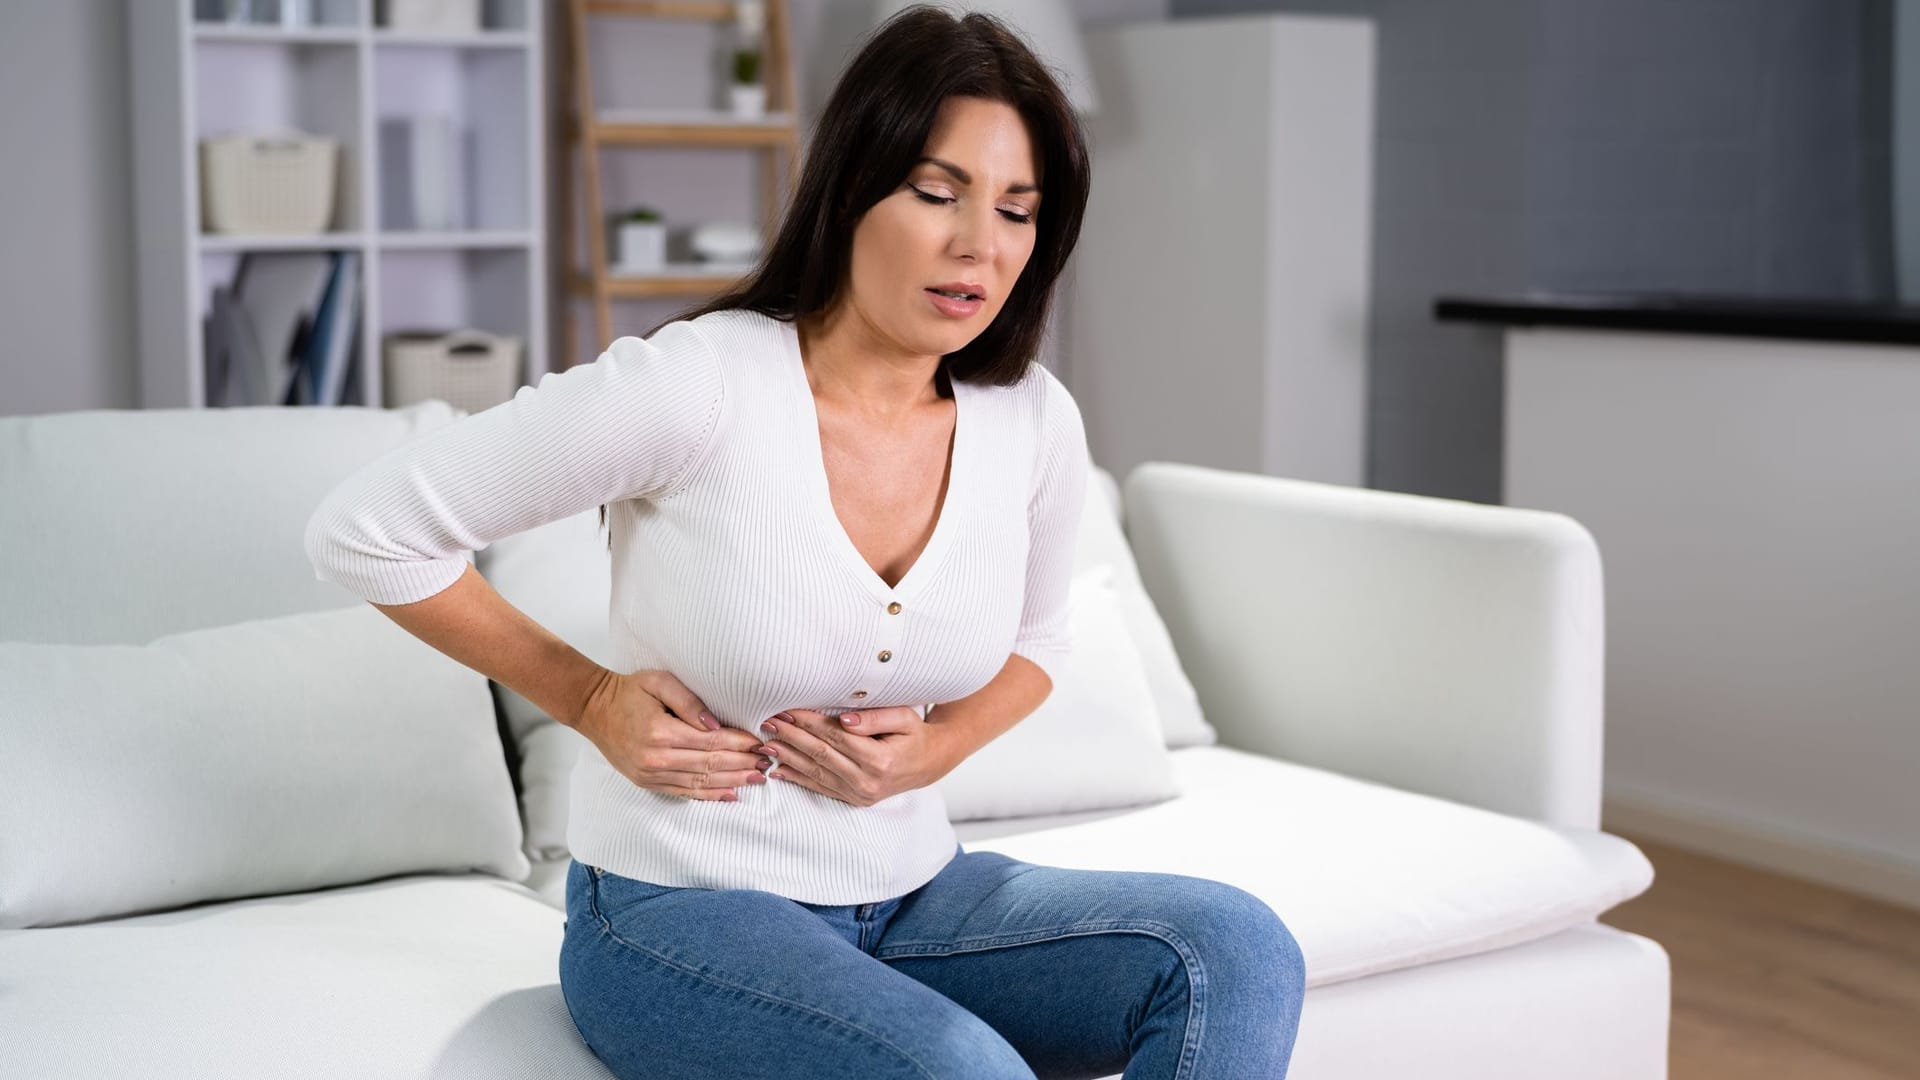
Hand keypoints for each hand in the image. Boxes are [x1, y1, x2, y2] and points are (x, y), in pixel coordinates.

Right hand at [574, 670, 769, 801]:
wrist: (595, 710)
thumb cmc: (629, 691)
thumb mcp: (659, 682)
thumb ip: (690, 702)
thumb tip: (716, 724)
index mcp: (661, 732)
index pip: (711, 742)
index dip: (739, 743)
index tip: (760, 742)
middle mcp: (656, 758)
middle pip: (710, 765)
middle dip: (742, 764)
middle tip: (767, 763)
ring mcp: (651, 774)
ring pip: (700, 783)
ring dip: (732, 782)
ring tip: (756, 779)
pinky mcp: (647, 782)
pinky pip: (684, 792)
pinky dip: (709, 795)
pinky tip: (730, 794)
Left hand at [757, 706, 951, 807]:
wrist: (929, 764)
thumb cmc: (915, 735)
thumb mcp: (904, 718)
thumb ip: (875, 717)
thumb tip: (845, 719)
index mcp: (879, 759)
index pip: (835, 736)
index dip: (808, 722)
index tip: (787, 709)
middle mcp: (867, 781)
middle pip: (820, 754)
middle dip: (791, 736)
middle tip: (768, 722)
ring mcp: (860, 794)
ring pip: (816, 772)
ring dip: (788, 757)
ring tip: (766, 742)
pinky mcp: (855, 799)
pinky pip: (821, 787)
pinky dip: (798, 778)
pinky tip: (778, 770)